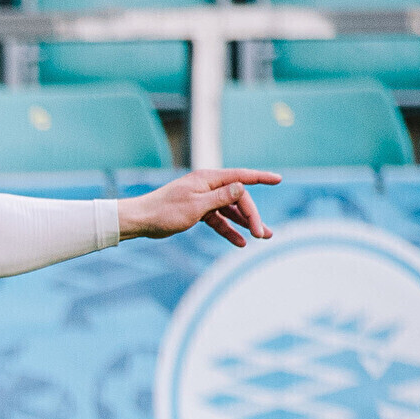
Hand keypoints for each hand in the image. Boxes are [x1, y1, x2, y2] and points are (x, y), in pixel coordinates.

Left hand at [119, 169, 281, 248]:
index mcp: (208, 179)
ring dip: (244, 223)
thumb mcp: (196, 206)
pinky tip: (239, 242)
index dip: (261, 178)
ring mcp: (203, 199)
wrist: (141, 220)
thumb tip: (242, 186)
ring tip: (261, 237)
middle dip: (252, 215)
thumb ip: (221, 197)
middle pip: (238, 198)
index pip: (241, 176)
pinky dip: (228, 230)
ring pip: (230, 211)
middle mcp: (208, 186)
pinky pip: (218, 220)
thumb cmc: (165, 212)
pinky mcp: (197, 212)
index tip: (278, 180)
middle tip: (263, 234)